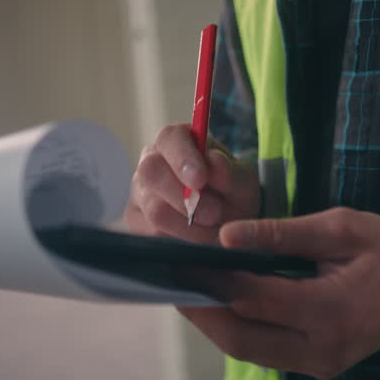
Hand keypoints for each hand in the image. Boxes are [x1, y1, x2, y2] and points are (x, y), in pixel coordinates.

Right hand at [124, 123, 260, 243]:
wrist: (228, 224)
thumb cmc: (232, 193)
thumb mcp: (242, 182)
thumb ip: (231, 173)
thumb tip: (214, 161)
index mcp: (178, 141)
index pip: (170, 138)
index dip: (183, 157)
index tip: (200, 179)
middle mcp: (151, 162)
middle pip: (151, 172)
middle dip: (185, 197)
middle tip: (215, 213)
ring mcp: (139, 193)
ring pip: (154, 210)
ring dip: (191, 226)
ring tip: (213, 227)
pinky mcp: (136, 223)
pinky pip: (153, 235)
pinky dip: (182, 240)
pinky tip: (198, 237)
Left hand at [178, 207, 379, 378]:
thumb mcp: (342, 228)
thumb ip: (282, 233)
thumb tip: (227, 237)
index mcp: (332, 310)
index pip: (254, 298)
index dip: (212, 278)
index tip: (178, 256)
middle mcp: (323, 348)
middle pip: (241, 338)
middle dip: (199, 311)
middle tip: (166, 281)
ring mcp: (322, 364)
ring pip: (249, 351)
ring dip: (213, 323)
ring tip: (186, 290)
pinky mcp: (320, 366)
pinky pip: (267, 352)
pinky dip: (238, 329)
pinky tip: (222, 304)